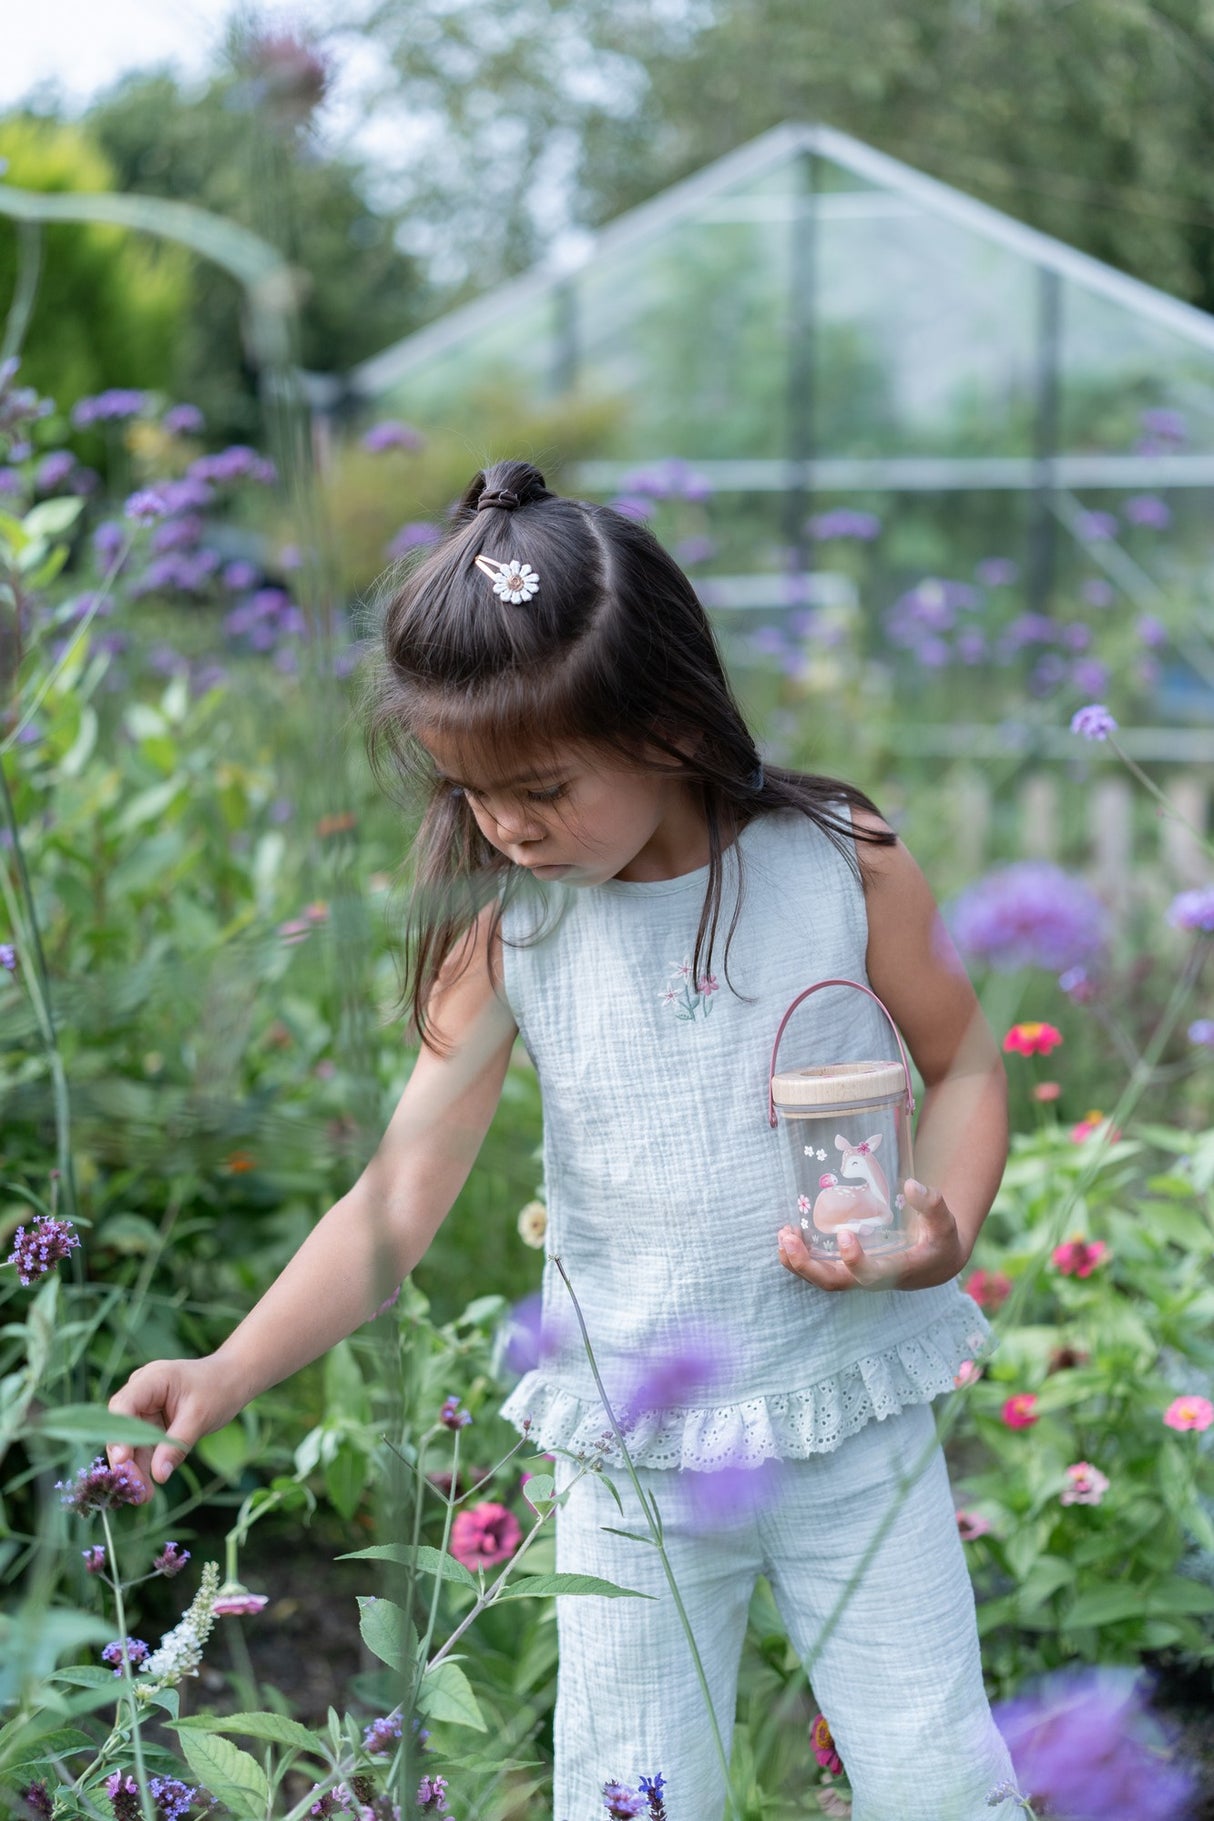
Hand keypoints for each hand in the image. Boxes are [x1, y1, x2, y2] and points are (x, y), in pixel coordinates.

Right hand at [106, 1355, 247, 1501]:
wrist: (233, 1380)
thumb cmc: (218, 1389)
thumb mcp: (199, 1417)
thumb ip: (177, 1444)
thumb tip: (159, 1475)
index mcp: (151, 1380)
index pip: (124, 1406)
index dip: (119, 1434)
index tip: (122, 1461)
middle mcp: (141, 1393)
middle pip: (122, 1428)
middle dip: (127, 1460)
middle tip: (134, 1489)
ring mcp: (144, 1408)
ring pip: (131, 1443)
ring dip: (135, 1469)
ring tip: (142, 1497)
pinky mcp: (150, 1423)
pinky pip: (143, 1447)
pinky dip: (145, 1466)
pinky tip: (147, 1489)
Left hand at [777, 1179, 967, 1292]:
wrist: (935, 1263)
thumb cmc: (939, 1239)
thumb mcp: (945, 1222)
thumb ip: (933, 1204)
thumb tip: (912, 1185)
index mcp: (897, 1270)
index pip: (870, 1275)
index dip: (854, 1260)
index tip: (843, 1234)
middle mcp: (872, 1279)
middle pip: (834, 1282)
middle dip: (807, 1265)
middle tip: (788, 1238)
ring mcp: (857, 1277)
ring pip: (822, 1279)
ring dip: (797, 1262)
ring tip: (782, 1235)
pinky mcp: (848, 1270)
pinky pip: (819, 1271)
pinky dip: (800, 1259)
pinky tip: (787, 1237)